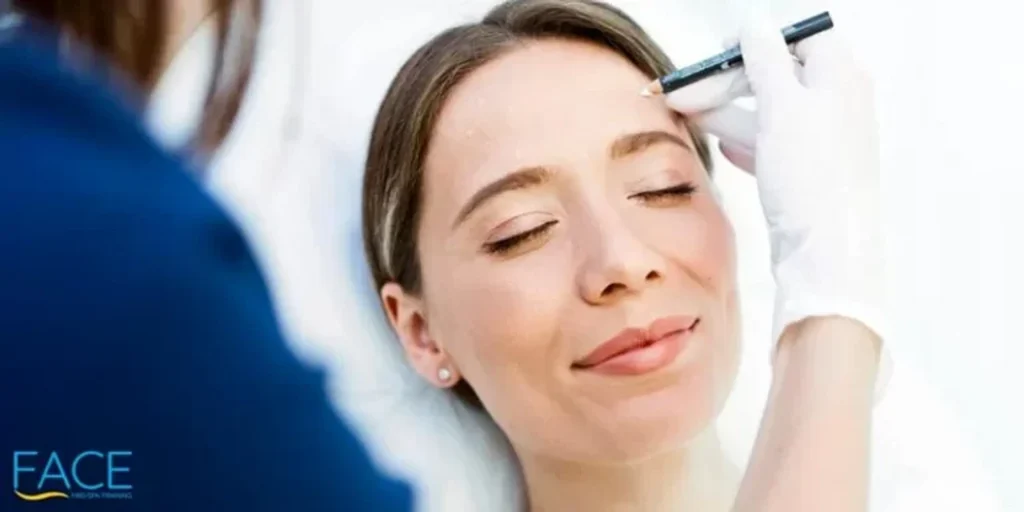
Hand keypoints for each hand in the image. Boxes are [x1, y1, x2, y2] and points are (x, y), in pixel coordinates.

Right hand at [665, 18, 886, 361]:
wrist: (827, 255)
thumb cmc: (812, 178)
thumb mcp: (783, 105)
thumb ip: (765, 58)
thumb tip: (754, 24)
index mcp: (841, 77)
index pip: (800, 37)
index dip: (757, 41)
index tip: (719, 52)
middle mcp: (838, 104)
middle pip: (777, 74)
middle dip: (728, 81)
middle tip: (685, 90)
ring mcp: (824, 140)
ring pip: (769, 111)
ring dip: (727, 110)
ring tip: (686, 116)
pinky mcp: (809, 173)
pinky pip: (771, 144)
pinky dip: (744, 140)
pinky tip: (720, 147)